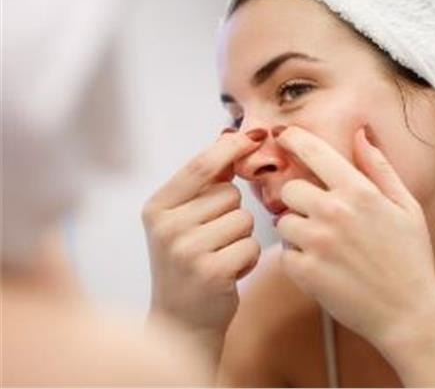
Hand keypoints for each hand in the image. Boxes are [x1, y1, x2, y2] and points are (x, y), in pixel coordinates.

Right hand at [143, 131, 261, 334]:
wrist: (181, 321)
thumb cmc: (188, 264)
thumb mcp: (182, 220)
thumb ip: (203, 184)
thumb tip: (233, 139)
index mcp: (157, 206)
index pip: (201, 165)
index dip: (231, 148)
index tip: (253, 137)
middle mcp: (167, 225)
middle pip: (230, 194)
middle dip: (234, 212)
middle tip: (214, 239)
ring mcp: (186, 249)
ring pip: (245, 219)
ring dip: (242, 237)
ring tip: (219, 256)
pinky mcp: (210, 271)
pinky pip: (251, 246)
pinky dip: (247, 259)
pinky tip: (228, 273)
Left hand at [275, 126, 434, 346]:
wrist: (408, 312)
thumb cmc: (410, 258)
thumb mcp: (407, 206)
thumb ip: (380, 168)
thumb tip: (360, 134)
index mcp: (360, 192)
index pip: (314, 151)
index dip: (293, 139)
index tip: (284, 137)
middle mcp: (335, 212)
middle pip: (289, 189)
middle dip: (299, 199)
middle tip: (317, 215)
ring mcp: (318, 243)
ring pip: (283, 222)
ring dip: (297, 231)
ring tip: (323, 245)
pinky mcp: (306, 272)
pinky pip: (285, 254)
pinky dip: (297, 259)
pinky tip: (322, 266)